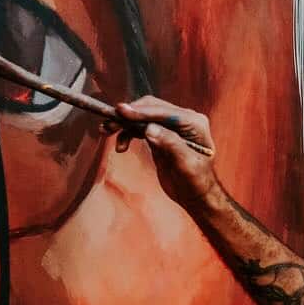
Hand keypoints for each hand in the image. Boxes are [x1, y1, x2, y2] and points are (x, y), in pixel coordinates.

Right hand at [105, 97, 219, 209]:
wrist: (195, 196)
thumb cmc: (197, 182)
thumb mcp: (186, 165)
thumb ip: (170, 144)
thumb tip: (150, 128)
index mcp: (195, 123)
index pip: (164, 112)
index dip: (142, 111)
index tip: (120, 111)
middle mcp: (184, 120)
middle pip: (151, 108)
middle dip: (128, 115)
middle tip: (108, 124)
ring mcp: (171, 126)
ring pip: (143, 117)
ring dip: (124, 123)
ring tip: (106, 131)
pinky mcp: (160, 134)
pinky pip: (140, 127)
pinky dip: (128, 133)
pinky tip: (121, 146)